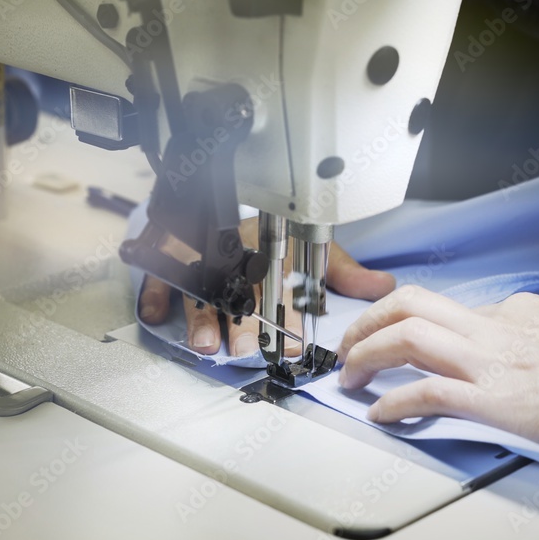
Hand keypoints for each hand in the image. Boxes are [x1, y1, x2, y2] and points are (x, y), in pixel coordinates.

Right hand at [138, 218, 396, 356]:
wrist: (221, 189)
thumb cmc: (270, 232)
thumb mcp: (309, 248)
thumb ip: (342, 272)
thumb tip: (384, 286)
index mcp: (272, 250)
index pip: (282, 286)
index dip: (286, 315)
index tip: (291, 343)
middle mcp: (237, 254)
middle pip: (239, 290)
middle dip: (242, 322)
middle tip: (245, 350)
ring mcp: (202, 254)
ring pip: (200, 285)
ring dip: (201, 315)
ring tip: (206, 344)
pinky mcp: (170, 252)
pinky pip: (158, 271)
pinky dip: (155, 292)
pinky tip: (155, 314)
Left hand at [337, 286, 538, 458]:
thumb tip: (528, 340)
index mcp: (519, 311)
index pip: (451, 308)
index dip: (413, 321)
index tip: (399, 336)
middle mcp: (497, 325)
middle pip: (411, 302)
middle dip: (369, 318)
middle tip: (351, 342)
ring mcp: (493, 358)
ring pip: (406, 334)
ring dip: (367, 351)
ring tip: (349, 373)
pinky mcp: (496, 397)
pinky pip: (425, 390)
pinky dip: (393, 399)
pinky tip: (380, 413)